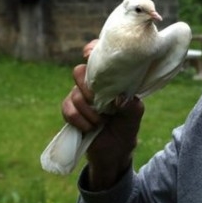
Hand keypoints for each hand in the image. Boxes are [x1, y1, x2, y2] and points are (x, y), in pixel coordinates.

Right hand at [61, 40, 144, 189]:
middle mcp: (93, 84)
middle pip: (79, 71)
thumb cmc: (127, 127)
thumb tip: (119, 98)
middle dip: (87, 87)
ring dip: (87, 110)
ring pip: (73, 93)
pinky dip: (78, 119)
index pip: (98, 56)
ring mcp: (80, 97)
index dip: (92, 50)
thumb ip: (131, 105)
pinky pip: (67, 109)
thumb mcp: (135, 115)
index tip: (88, 53)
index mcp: (110, 79)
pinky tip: (89, 127)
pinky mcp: (71, 111)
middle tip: (99, 101)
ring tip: (100, 122)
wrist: (115, 152)